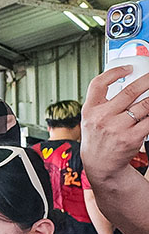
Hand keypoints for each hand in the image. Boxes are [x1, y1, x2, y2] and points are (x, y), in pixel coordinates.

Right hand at [81, 66, 148, 181]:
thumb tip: (128, 85)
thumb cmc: (98, 139)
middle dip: (147, 80)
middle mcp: (102, 118)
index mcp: (90, 110)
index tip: (128, 68)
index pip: (99, 84)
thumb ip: (105, 103)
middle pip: (129, 91)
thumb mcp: (92, 119)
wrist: (100, 164)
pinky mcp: (131, 138)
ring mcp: (117, 128)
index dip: (115, 72)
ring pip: (144, 105)